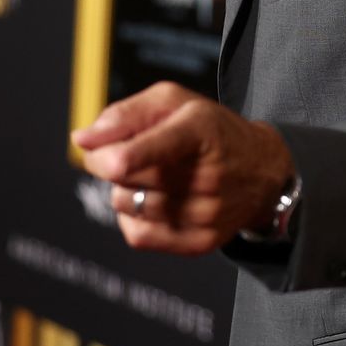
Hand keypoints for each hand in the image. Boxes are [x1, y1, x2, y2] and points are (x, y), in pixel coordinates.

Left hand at [71, 82, 294, 254]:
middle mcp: (207, 175)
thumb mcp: (176, 102)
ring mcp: (204, 213)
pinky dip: (132, 217)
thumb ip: (124, 113)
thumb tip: (81, 140)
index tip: (106, 161)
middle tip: (126, 151)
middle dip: (109, 160)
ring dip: (123, 189)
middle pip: (126, 175)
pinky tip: (153, 200)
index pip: (160, 147)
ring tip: (151, 176)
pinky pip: (137, 235)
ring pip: (126, 204)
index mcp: (201, 130)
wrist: (263, 172)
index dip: (126, 156)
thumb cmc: (209, 130)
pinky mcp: (198, 242)